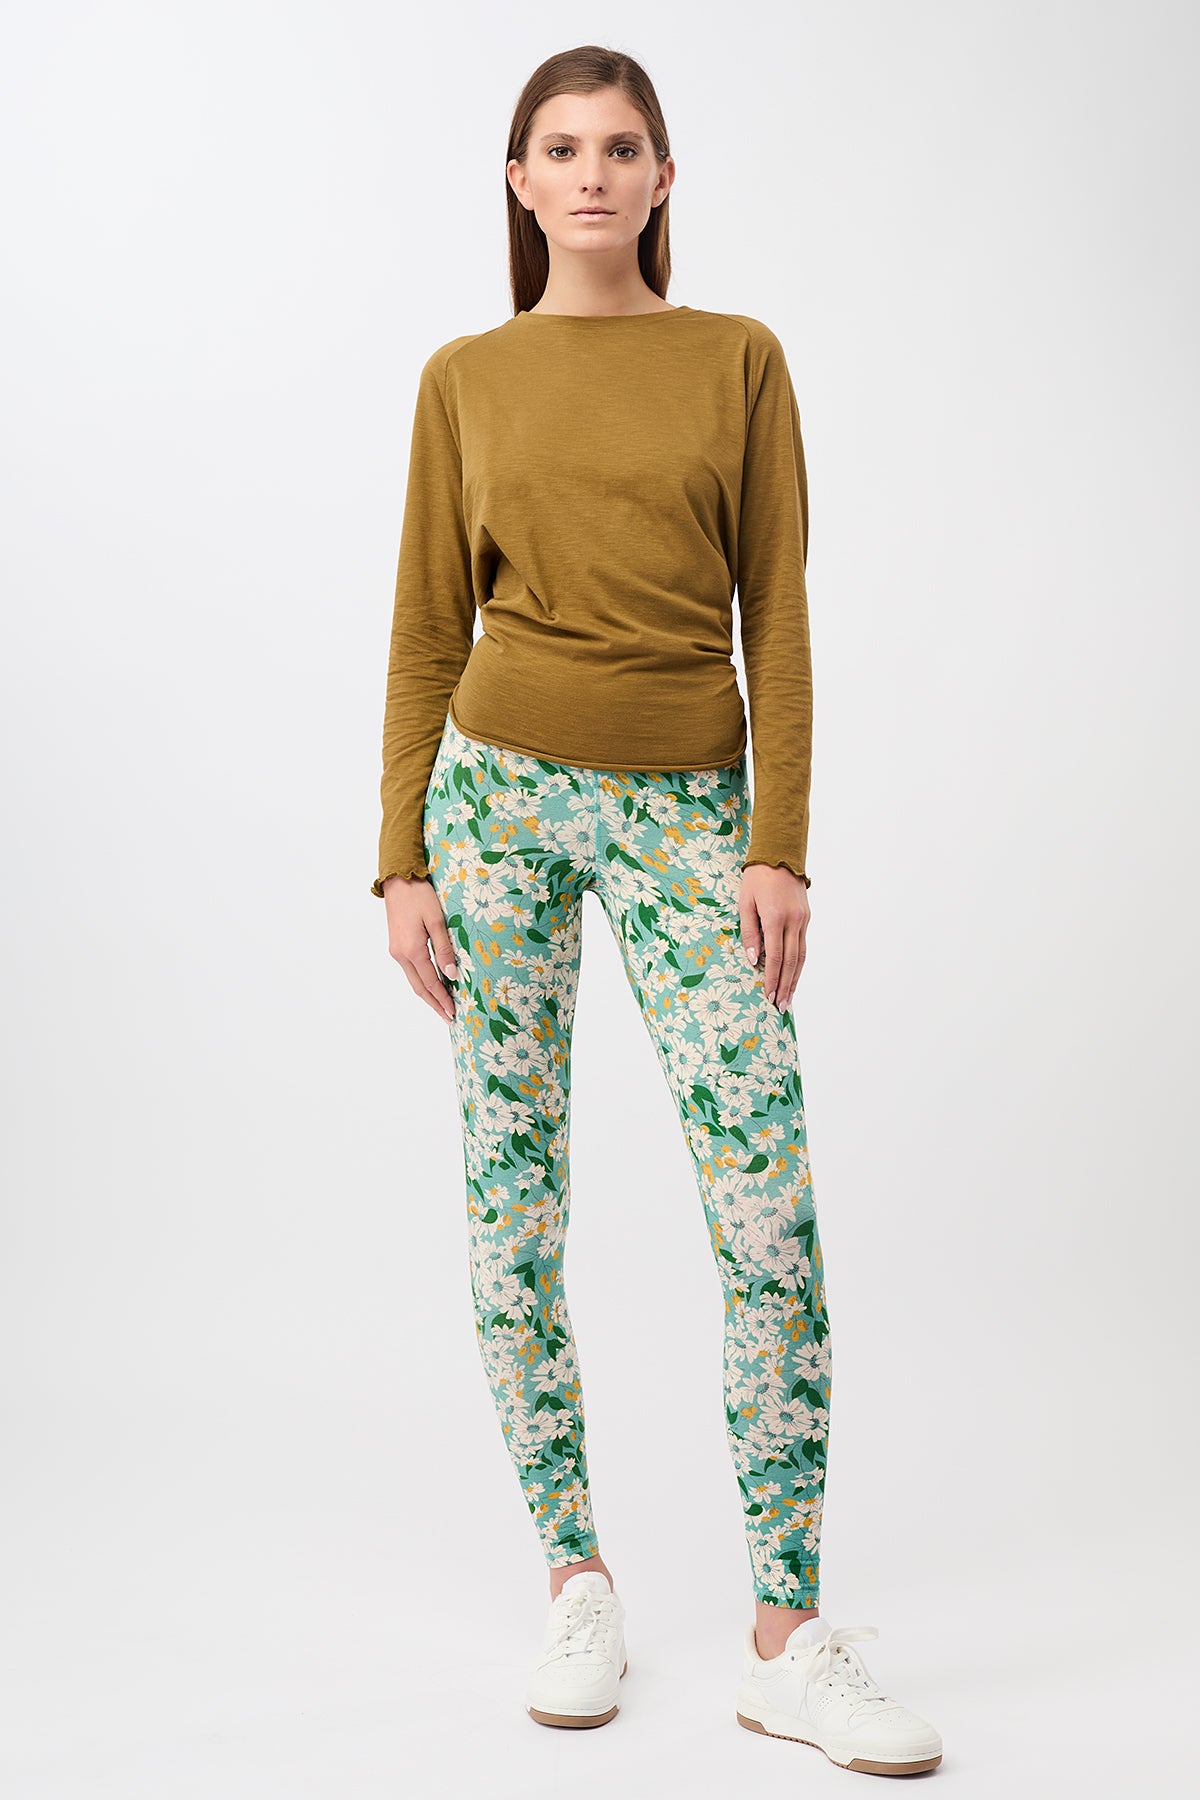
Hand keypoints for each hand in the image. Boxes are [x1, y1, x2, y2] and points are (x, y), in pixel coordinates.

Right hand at [382, 874, 459, 1021]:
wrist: (398, 880)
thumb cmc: (419, 896)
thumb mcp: (436, 921)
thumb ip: (444, 949)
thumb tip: (452, 974)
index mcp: (412, 950)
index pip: (431, 982)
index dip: (443, 999)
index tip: (454, 1012)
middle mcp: (401, 955)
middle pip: (420, 987)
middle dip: (435, 1004)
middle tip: (449, 1018)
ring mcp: (396, 951)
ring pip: (414, 980)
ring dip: (428, 995)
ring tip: (441, 1006)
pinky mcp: (396, 945)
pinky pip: (410, 970)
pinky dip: (422, 982)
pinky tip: (431, 985)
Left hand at [738, 864, 809, 1011]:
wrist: (779, 854)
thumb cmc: (756, 878)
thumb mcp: (745, 903)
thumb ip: (749, 932)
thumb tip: (754, 959)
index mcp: (775, 918)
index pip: (775, 957)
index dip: (771, 978)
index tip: (767, 995)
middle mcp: (793, 921)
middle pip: (791, 961)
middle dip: (785, 985)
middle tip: (780, 1005)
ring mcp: (803, 920)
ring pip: (801, 956)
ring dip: (795, 978)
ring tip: (789, 997)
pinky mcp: (806, 917)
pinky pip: (803, 945)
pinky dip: (799, 963)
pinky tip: (794, 974)